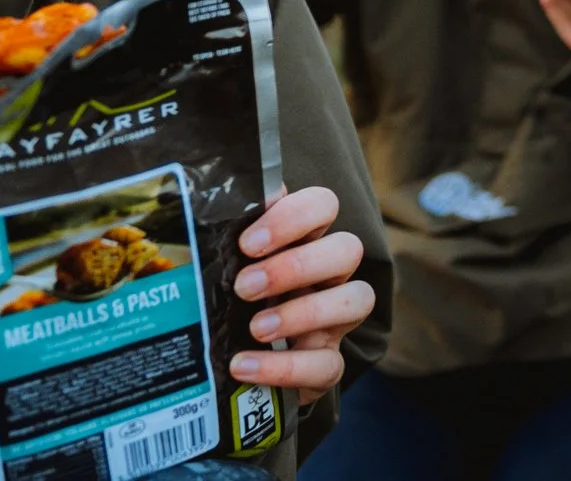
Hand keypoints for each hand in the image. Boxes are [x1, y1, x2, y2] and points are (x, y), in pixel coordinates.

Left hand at [231, 185, 374, 405]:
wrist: (231, 365)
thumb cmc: (229, 302)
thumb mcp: (223, 267)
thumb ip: (221, 236)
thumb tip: (212, 204)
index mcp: (304, 241)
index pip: (324, 204)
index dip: (294, 217)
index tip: (247, 243)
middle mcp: (329, 276)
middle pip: (348, 249)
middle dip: (298, 266)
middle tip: (245, 286)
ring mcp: (334, 321)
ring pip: (358, 300)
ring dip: (306, 312)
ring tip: (256, 327)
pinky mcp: (326, 365)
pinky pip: (328, 365)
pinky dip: (285, 367)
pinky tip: (244, 365)